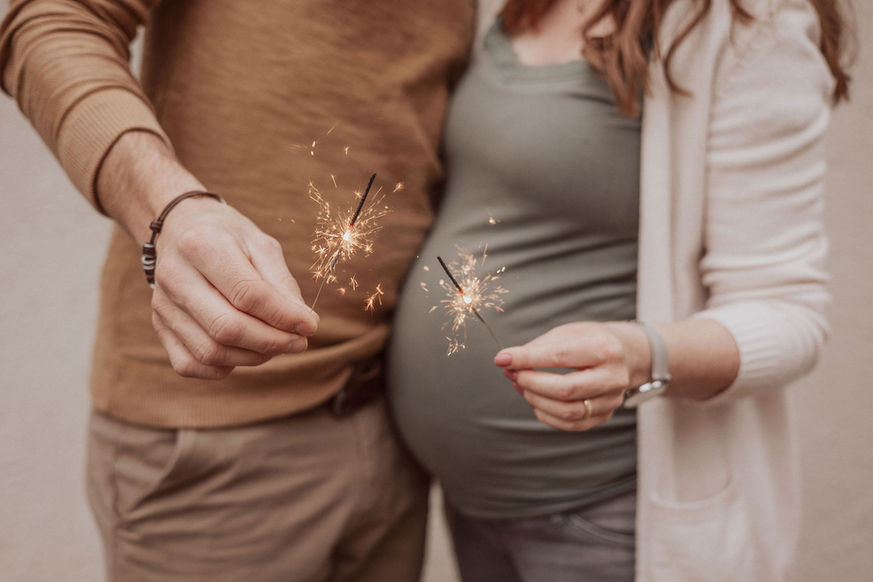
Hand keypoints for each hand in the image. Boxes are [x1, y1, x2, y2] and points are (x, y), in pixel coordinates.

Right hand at [149, 197, 318, 378]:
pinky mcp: (159, 326)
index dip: (284, 316)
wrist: (180, 227)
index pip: (248, 294)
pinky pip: (190, 364)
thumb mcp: (261, 244)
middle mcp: (176, 277)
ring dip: (252, 357)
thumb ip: (282, 284)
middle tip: (298, 342)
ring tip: (276, 344)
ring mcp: (163, 305)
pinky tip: (243, 351)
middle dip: (272, 342)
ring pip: (210, 352)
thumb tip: (304, 325)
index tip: (310, 326)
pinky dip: (223, 368)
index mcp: (203, 246)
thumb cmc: (228, 236)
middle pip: (228, 328)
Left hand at [493, 322, 649, 430]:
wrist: (627, 354)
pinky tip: (535, 400)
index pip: (559, 357)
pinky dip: (546, 414)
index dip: (526, 359)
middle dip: (531, 382)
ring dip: (536, 400)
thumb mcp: (568, 332)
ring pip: (568, 411)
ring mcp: (612, 400)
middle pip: (566, 389)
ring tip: (520, 385)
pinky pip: (571, 424)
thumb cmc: (591, 340)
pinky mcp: (605, 415)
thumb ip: (538, 347)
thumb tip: (506, 361)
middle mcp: (613, 377)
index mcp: (605, 348)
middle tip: (512, 373)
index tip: (501, 359)